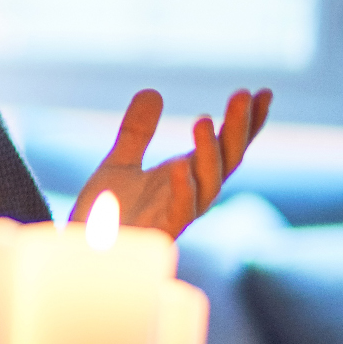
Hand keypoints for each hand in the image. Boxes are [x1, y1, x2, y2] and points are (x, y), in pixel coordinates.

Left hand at [70, 88, 272, 238]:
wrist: (80, 252)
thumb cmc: (105, 214)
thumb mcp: (119, 163)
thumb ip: (137, 132)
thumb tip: (153, 91)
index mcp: (186, 178)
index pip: (226, 148)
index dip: (247, 123)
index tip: (262, 92)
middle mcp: (190, 196)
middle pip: (226, 162)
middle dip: (238, 129)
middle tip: (244, 94)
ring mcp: (176, 216)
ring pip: (208, 185)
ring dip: (208, 152)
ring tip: (203, 120)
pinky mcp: (158, 235)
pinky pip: (178, 212)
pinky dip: (182, 188)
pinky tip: (179, 164)